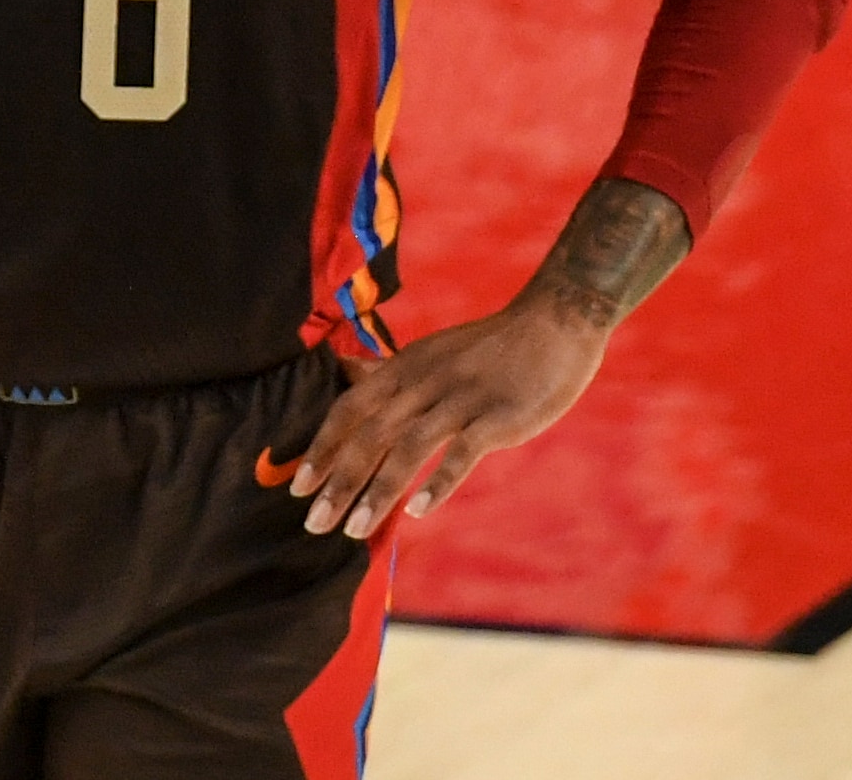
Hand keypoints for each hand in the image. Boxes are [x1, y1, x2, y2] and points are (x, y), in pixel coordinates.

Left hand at [289, 292, 609, 538]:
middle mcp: (423, 382)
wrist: (554, 322)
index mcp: (404, 368)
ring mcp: (460, 398)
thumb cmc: (489, 346)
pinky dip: (438, 482)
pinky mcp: (498, 416)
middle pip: (369, 435)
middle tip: (313, 523)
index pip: (349, 409)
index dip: (321, 448)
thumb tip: (345, 372)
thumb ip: (389, 371)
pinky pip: (462, 452)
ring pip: (407, 447)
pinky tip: (417, 510)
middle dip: (337, 481)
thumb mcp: (429, 351)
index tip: (297, 486)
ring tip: (353, 529)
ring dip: (377, 491)